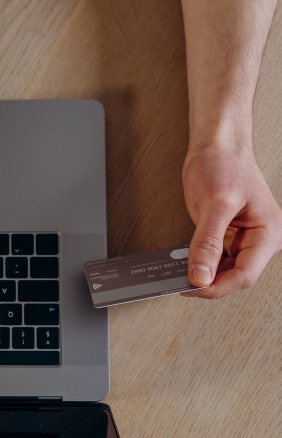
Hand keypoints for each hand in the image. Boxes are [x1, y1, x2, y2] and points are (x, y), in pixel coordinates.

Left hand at [181, 144, 281, 298]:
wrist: (217, 145)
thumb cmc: (224, 164)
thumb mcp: (215, 204)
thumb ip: (207, 243)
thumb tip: (200, 276)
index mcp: (267, 233)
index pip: (244, 275)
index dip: (216, 286)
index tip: (190, 288)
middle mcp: (259, 239)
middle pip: (233, 277)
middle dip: (205, 282)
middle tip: (176, 282)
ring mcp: (243, 238)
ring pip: (221, 271)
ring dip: (197, 274)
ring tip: (173, 271)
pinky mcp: (226, 236)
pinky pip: (212, 258)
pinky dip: (194, 262)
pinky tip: (177, 261)